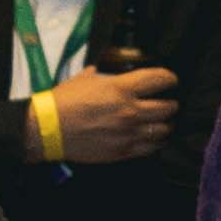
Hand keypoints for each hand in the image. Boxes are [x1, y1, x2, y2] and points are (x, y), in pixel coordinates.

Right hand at [42, 62, 178, 168]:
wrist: (48, 128)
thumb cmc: (63, 102)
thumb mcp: (85, 78)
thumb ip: (104, 74)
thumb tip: (111, 70)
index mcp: (120, 89)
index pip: (159, 79)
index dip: (170, 78)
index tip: (170, 80)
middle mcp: (129, 111)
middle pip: (168, 107)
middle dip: (171, 103)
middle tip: (168, 102)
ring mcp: (128, 133)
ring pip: (163, 129)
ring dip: (165, 124)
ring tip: (161, 122)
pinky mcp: (123, 151)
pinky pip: (151, 148)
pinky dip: (155, 142)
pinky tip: (152, 138)